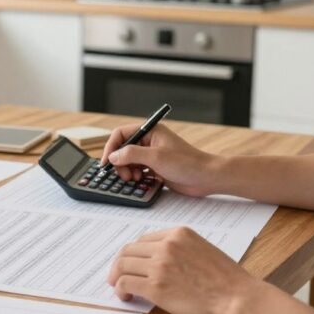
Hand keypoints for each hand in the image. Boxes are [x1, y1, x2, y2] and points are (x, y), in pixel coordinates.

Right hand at [100, 123, 219, 196]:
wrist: (206, 177)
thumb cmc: (187, 163)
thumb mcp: (156, 157)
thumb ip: (131, 154)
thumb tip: (113, 156)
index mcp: (150, 131)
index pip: (121, 134)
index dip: (111, 147)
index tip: (106, 162)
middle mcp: (150, 141)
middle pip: (123, 149)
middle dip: (120, 163)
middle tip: (124, 175)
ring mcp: (152, 155)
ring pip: (129, 161)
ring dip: (127, 171)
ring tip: (134, 179)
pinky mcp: (156, 168)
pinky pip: (137, 170)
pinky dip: (135, 176)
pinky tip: (141, 181)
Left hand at [107, 227, 259, 313]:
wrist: (237, 298)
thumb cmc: (226, 280)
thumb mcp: (203, 250)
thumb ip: (180, 249)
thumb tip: (159, 260)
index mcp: (179, 233)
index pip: (144, 240)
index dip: (134, 254)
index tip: (131, 264)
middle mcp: (166, 245)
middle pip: (129, 250)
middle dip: (120, 264)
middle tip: (117, 276)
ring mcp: (160, 265)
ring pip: (123, 266)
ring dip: (117, 277)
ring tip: (119, 288)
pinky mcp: (155, 286)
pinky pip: (125, 283)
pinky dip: (120, 290)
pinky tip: (126, 297)